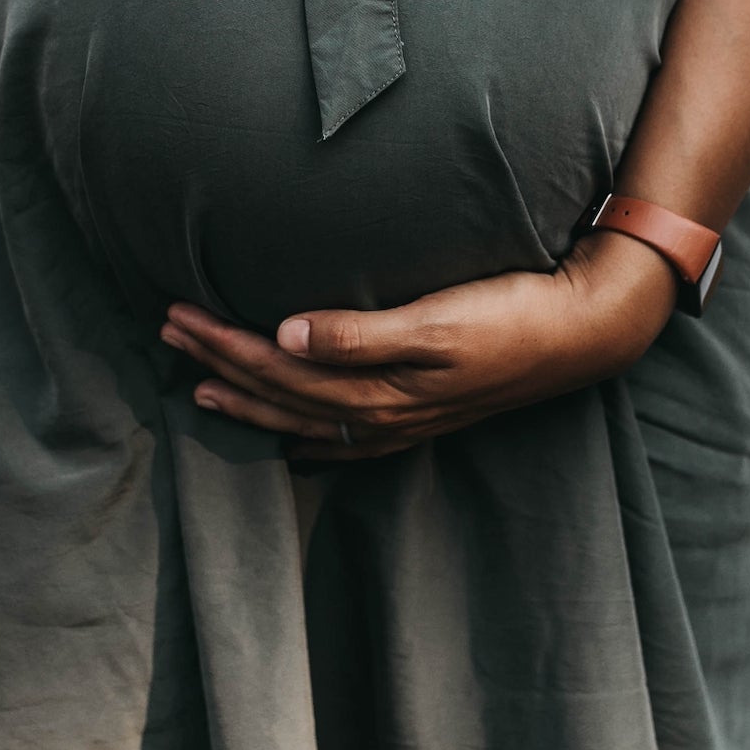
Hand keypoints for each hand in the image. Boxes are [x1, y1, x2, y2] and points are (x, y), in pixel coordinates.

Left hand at [157, 229, 680, 459]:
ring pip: (302, 417)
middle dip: (219, 364)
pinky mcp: (423, 414)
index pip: (276, 367)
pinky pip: (343, 437)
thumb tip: (286, 333)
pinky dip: (303, 433)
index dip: (222, 343)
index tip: (176, 313)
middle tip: (167, 331)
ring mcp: (403, 420)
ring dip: (248, 398)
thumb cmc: (510, 313)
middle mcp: (382, 413)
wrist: (581, 332)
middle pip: (279, 393)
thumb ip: (360, 332)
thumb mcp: (437, 318)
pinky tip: (287, 435)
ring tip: (199, 383)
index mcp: (378, 387)